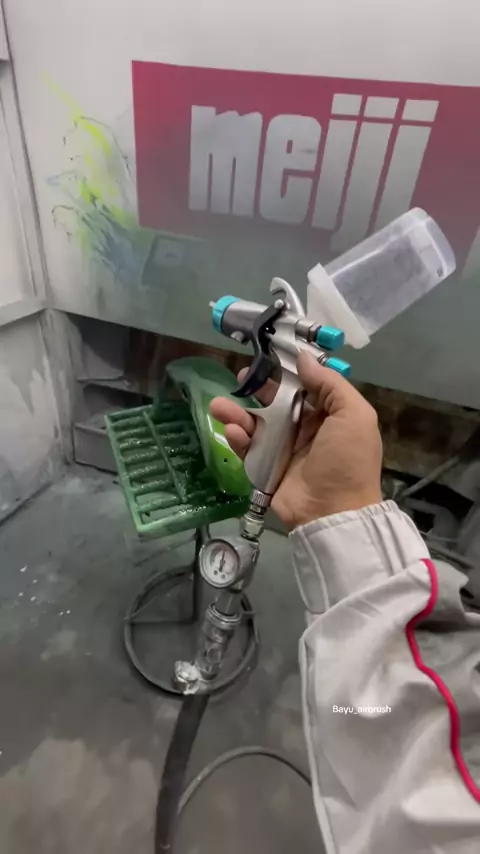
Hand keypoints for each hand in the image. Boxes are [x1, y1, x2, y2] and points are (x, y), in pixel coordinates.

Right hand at [210, 351, 382, 529]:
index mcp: (331, 416)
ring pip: (257, 423)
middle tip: (240, 377)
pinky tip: (233, 431)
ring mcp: (285, 450)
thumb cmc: (347, 460)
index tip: (269, 359)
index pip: (307, 387)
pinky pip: (249, 448)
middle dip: (258, 389)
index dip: (289, 373)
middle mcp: (307, 430)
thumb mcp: (353, 415)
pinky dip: (238, 439)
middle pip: (278, 402)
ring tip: (218, 405)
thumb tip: (304, 359)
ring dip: (238, 412)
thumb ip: (330, 384)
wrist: (332, 513)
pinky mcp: (267, 468)